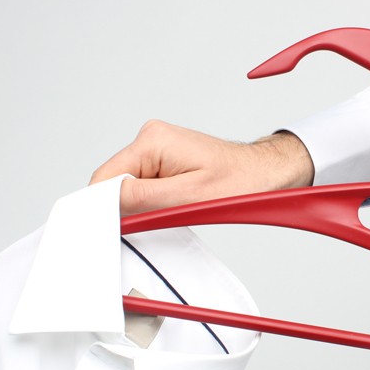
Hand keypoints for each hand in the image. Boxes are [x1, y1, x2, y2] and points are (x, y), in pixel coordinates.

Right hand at [90, 120, 314, 215]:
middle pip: (114, 183)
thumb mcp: (188, 198)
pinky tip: (175, 203)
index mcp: (152, 141)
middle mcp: (150, 138)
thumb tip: (103, 204)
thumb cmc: (240, 182)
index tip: (113, 230)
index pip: (104, 179)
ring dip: (143, 205)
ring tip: (174, 208)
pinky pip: (143, 184)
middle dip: (128, 207)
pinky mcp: (163, 159)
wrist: (265, 173)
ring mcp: (156, 148)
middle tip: (157, 219)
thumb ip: (142, 199)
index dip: (104, 208)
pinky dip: (153, 201)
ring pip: (129, 186)